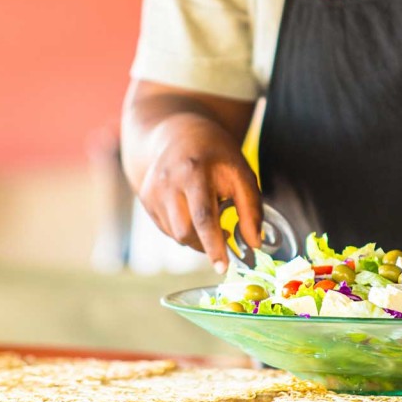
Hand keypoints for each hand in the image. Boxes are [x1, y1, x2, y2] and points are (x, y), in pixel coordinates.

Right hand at [137, 113, 261, 271]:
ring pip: (175, 234)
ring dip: (196, 237)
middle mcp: (168, 181)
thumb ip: (251, 208)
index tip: (224, 267)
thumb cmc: (217, 155)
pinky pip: (167, 229)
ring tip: (210, 216)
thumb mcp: (242, 172)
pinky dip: (184, 230)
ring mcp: (153, 190)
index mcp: (194, 171)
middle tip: (224, 237)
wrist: (179, 133)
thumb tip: (255, 244)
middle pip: (185, 231)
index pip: (202, 216)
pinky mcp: (146, 199)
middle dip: (206, 245)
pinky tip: (192, 211)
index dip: (214, 245)